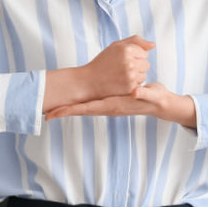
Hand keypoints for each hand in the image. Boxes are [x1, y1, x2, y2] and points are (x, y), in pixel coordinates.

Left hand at [44, 83, 194, 126]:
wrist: (162, 105)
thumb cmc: (156, 99)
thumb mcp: (151, 94)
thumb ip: (143, 93)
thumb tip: (134, 93)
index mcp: (115, 105)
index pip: (88, 108)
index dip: (71, 110)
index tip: (54, 113)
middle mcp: (109, 107)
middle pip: (82, 110)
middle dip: (65, 111)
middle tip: (45, 113)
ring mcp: (109, 106)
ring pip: (86, 109)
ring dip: (70, 109)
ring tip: (53, 109)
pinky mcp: (111, 102)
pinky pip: (92, 106)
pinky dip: (80, 105)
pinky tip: (73, 102)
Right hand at [81, 36, 153, 98]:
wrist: (89, 81)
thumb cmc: (103, 62)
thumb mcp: (116, 46)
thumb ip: (136, 41)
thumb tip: (153, 45)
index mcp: (126, 49)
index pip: (144, 52)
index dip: (134, 56)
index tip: (122, 60)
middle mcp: (130, 62)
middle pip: (146, 64)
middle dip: (137, 66)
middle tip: (122, 69)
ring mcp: (130, 76)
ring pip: (144, 74)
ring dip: (136, 75)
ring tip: (121, 76)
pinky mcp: (130, 88)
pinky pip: (141, 84)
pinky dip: (133, 84)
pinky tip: (121, 83)